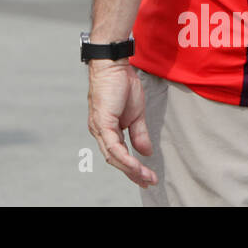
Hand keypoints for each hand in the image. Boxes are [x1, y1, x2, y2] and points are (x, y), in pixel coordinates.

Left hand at [87, 60, 156, 187]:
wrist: (113, 64)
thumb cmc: (122, 84)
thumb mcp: (136, 114)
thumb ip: (139, 134)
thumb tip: (146, 153)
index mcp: (106, 129)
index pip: (119, 153)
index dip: (132, 167)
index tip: (147, 177)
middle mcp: (99, 131)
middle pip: (115, 159)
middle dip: (133, 173)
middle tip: (149, 182)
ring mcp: (98, 127)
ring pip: (113, 156)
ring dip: (131, 169)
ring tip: (146, 177)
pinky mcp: (102, 122)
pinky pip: (113, 146)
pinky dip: (125, 158)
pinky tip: (136, 166)